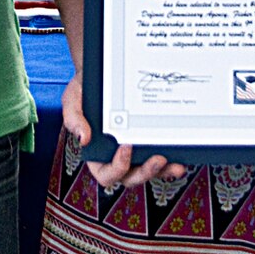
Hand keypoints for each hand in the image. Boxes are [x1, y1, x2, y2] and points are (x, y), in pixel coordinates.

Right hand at [63, 73, 184, 189]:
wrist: (103, 75)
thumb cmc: (84, 91)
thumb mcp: (72, 101)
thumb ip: (74, 119)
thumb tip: (84, 139)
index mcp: (96, 156)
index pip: (106, 174)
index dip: (117, 167)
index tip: (125, 146)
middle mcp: (117, 159)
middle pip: (132, 178)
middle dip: (146, 172)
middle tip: (158, 158)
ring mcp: (135, 154)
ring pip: (150, 171)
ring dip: (164, 171)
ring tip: (176, 164)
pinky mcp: (149, 144)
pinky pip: (162, 159)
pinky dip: (172, 160)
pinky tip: (182, 155)